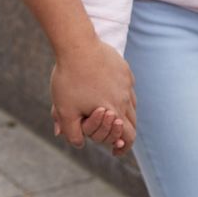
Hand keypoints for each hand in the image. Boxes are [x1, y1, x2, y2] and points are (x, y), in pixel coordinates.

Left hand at [50, 39, 136, 153]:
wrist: (77, 45)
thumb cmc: (69, 79)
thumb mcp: (64, 109)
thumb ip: (72, 131)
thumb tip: (79, 144)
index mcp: (114, 111)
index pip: (128, 137)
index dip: (124, 147)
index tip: (116, 150)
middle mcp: (125, 98)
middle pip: (132, 122)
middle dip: (124, 131)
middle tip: (115, 135)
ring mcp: (126, 83)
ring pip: (132, 104)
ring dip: (125, 113)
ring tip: (112, 115)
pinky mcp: (124, 70)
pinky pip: (128, 87)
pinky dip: (123, 94)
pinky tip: (111, 92)